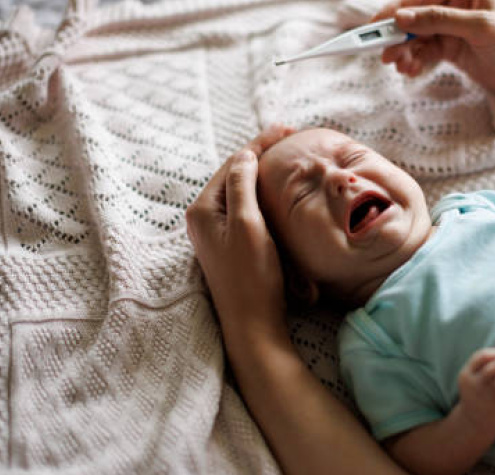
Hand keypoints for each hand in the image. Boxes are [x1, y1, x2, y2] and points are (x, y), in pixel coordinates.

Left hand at [185, 125, 296, 329]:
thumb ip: (242, 187)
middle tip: (290, 137)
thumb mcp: (248, 225)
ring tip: (285, 155)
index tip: (288, 130)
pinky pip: (245, 207)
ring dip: (262, 171)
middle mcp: (204, 218)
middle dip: (261, 154)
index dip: (260, 144)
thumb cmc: (252, 277)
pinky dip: (262, 192)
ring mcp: (215, 232)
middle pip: (235, 174)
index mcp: (203, 210)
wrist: (252, 323)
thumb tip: (244, 156)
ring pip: (241, 190)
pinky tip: (277, 188)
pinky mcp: (229, 244)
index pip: (233, 164)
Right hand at [373, 0, 494, 102]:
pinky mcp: (454, 49)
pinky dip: (416, 61)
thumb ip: (440, 20)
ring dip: (405, 51)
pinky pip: (426, 52)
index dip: (399, 9)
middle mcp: (458, 5)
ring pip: (418, 36)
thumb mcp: (480, 28)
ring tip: (399, 66)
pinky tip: (410, 70)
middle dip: (398, 34)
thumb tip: (404, 17)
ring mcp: (454, 28)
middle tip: (384, 52)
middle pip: (417, 16)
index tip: (379, 25)